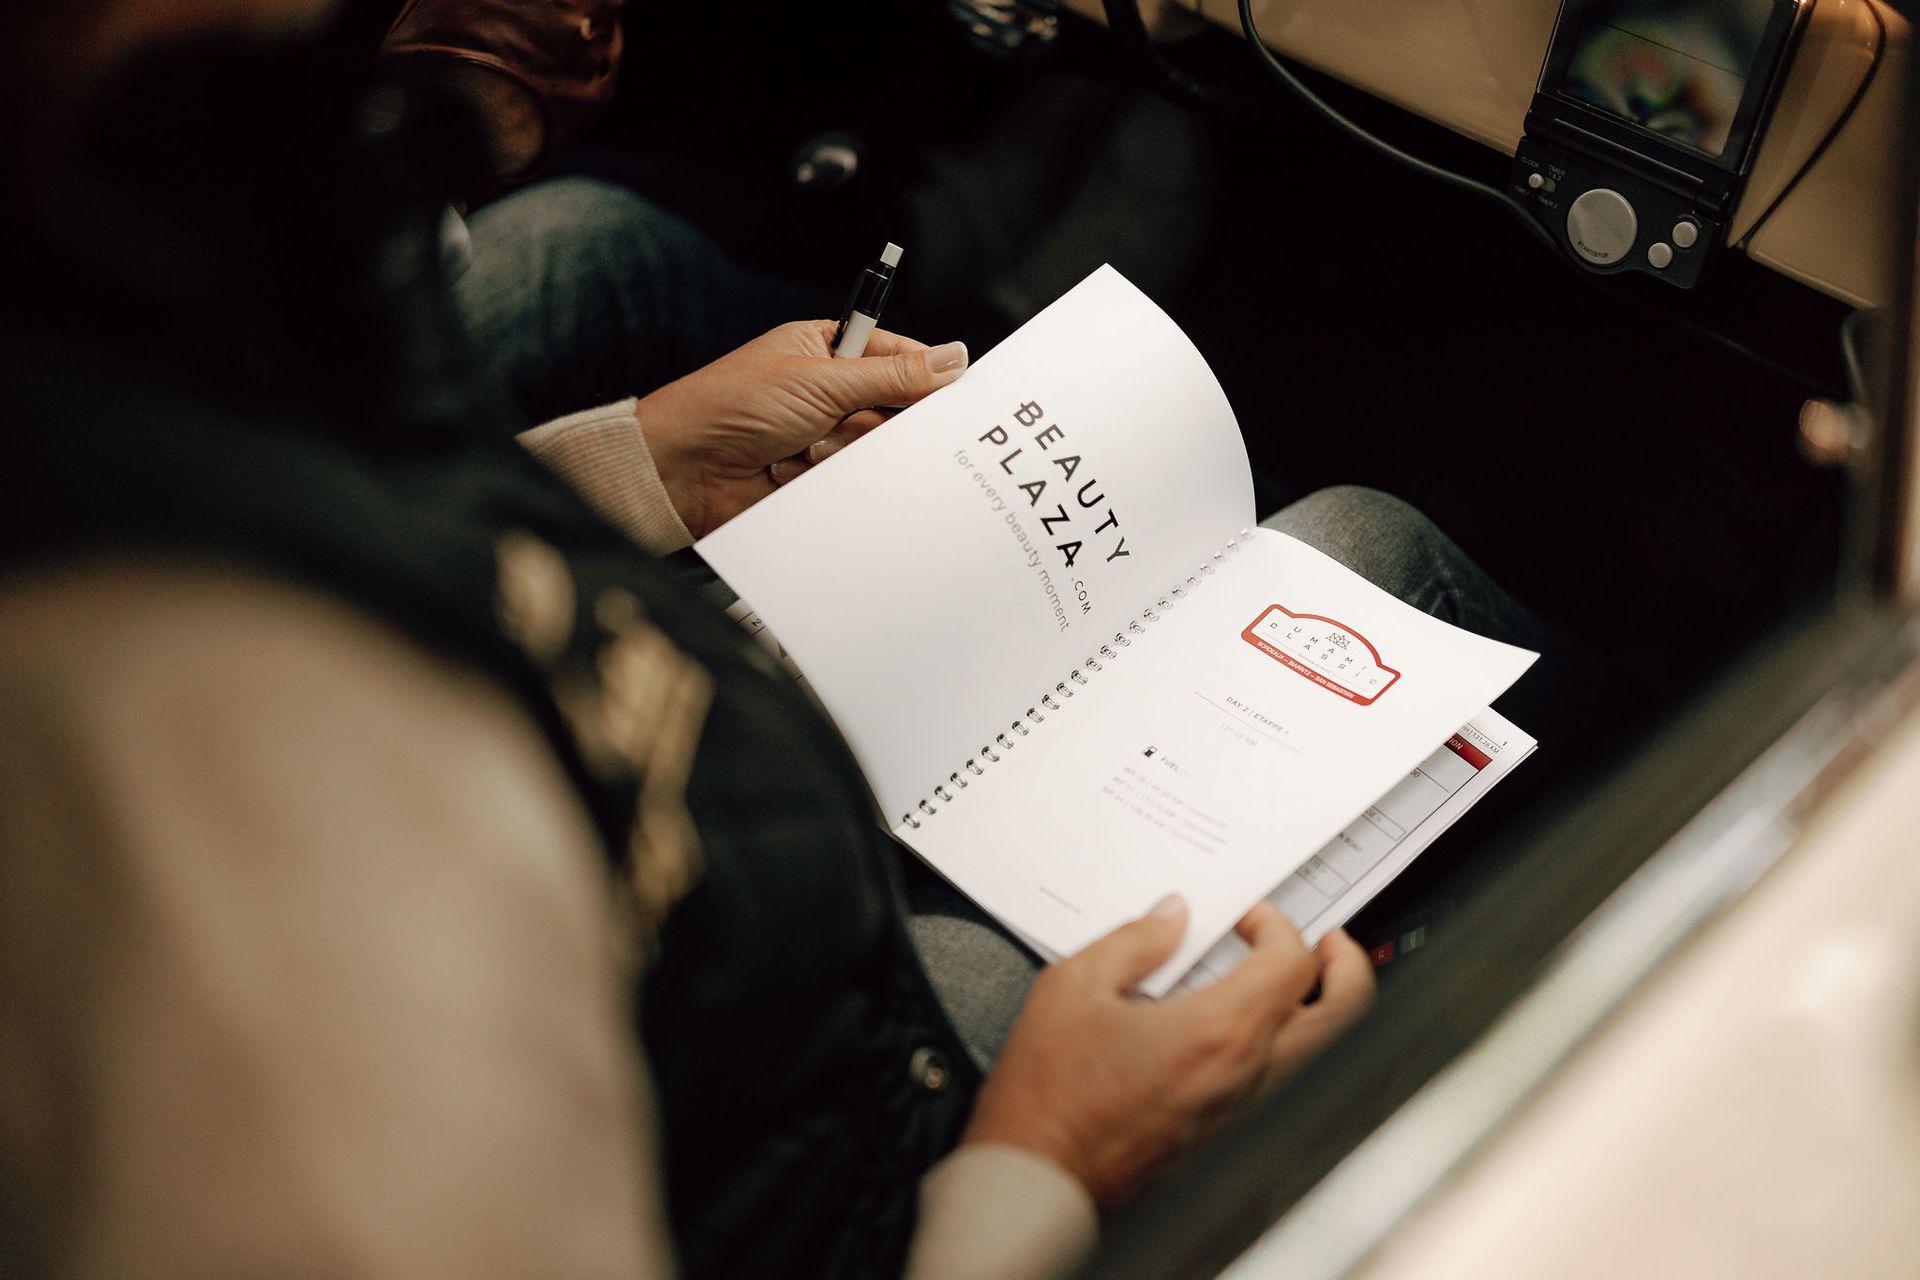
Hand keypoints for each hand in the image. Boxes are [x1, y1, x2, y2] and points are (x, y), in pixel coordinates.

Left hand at [632, 321, 968, 536]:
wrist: (682, 470)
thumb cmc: (729, 406)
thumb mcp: (821, 380)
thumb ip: (892, 375)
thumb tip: (951, 358)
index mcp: (822, 350)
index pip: (894, 355)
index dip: (923, 373)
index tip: (953, 390)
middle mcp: (822, 392)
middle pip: (889, 407)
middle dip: (880, 420)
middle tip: (865, 423)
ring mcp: (817, 437)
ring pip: (872, 449)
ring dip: (848, 451)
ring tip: (810, 447)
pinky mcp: (812, 479)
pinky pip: (852, 482)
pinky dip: (836, 480)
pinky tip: (804, 472)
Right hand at [962, 897, 1373, 1213]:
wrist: (1041, 1176)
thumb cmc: (1050, 1098)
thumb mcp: (1074, 986)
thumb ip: (1134, 940)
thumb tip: (1170, 918)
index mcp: (1219, 1032)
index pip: (1291, 963)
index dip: (1279, 926)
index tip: (1251, 919)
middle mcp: (1249, 1077)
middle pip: (1344, 1015)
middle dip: (1348, 967)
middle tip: (1331, 943)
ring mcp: (1246, 1113)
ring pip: (1323, 1055)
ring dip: (1324, 1010)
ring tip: (1302, 985)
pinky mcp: (1230, 1136)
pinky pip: (1288, 1085)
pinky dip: (1293, 1049)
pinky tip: (1253, 1032)